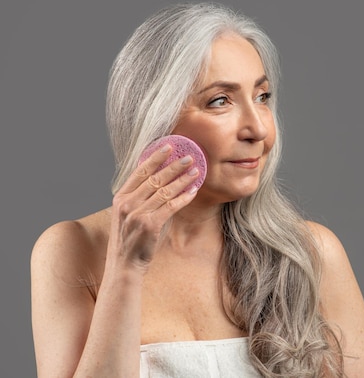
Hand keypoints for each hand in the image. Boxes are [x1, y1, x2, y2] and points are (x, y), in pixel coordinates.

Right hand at [108, 143, 199, 270]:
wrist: (124, 265)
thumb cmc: (130, 240)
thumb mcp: (128, 215)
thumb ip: (140, 198)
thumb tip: (161, 179)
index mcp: (120, 198)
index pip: (139, 172)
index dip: (155, 158)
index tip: (168, 146)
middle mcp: (127, 204)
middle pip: (154, 178)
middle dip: (173, 165)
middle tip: (189, 156)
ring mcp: (137, 214)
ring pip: (164, 190)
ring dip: (182, 179)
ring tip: (196, 171)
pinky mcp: (149, 225)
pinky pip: (171, 206)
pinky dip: (183, 197)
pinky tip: (193, 191)